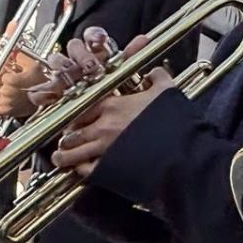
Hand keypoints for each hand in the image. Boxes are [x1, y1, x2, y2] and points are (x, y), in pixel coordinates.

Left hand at [0, 57, 47, 120]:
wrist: (50, 99)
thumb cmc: (44, 84)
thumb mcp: (34, 66)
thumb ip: (21, 58)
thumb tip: (15, 53)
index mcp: (11, 80)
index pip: (0, 75)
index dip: (5, 75)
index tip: (11, 75)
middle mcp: (7, 92)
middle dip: (2, 85)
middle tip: (10, 84)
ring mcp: (7, 102)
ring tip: (3, 93)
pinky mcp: (8, 111)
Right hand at [28, 27, 131, 108]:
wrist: (80, 106)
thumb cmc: (99, 84)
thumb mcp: (117, 69)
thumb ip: (130, 54)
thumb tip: (144, 39)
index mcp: (92, 50)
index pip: (91, 35)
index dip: (95, 35)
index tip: (101, 39)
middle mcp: (75, 58)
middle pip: (74, 47)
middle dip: (82, 55)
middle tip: (91, 66)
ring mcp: (60, 73)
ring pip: (56, 61)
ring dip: (64, 67)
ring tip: (71, 76)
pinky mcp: (47, 90)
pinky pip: (40, 89)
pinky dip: (42, 93)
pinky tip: (49, 96)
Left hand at [49, 68, 171, 178]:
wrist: (182, 152)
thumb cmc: (173, 122)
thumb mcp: (167, 92)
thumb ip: (157, 78)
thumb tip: (154, 72)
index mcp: (113, 106)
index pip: (81, 108)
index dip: (75, 115)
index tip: (76, 119)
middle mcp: (102, 127)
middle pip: (72, 132)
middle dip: (67, 136)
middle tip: (67, 139)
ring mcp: (103, 149)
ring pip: (71, 152)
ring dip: (64, 155)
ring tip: (61, 158)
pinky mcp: (109, 169)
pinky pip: (84, 170)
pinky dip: (78, 170)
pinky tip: (78, 170)